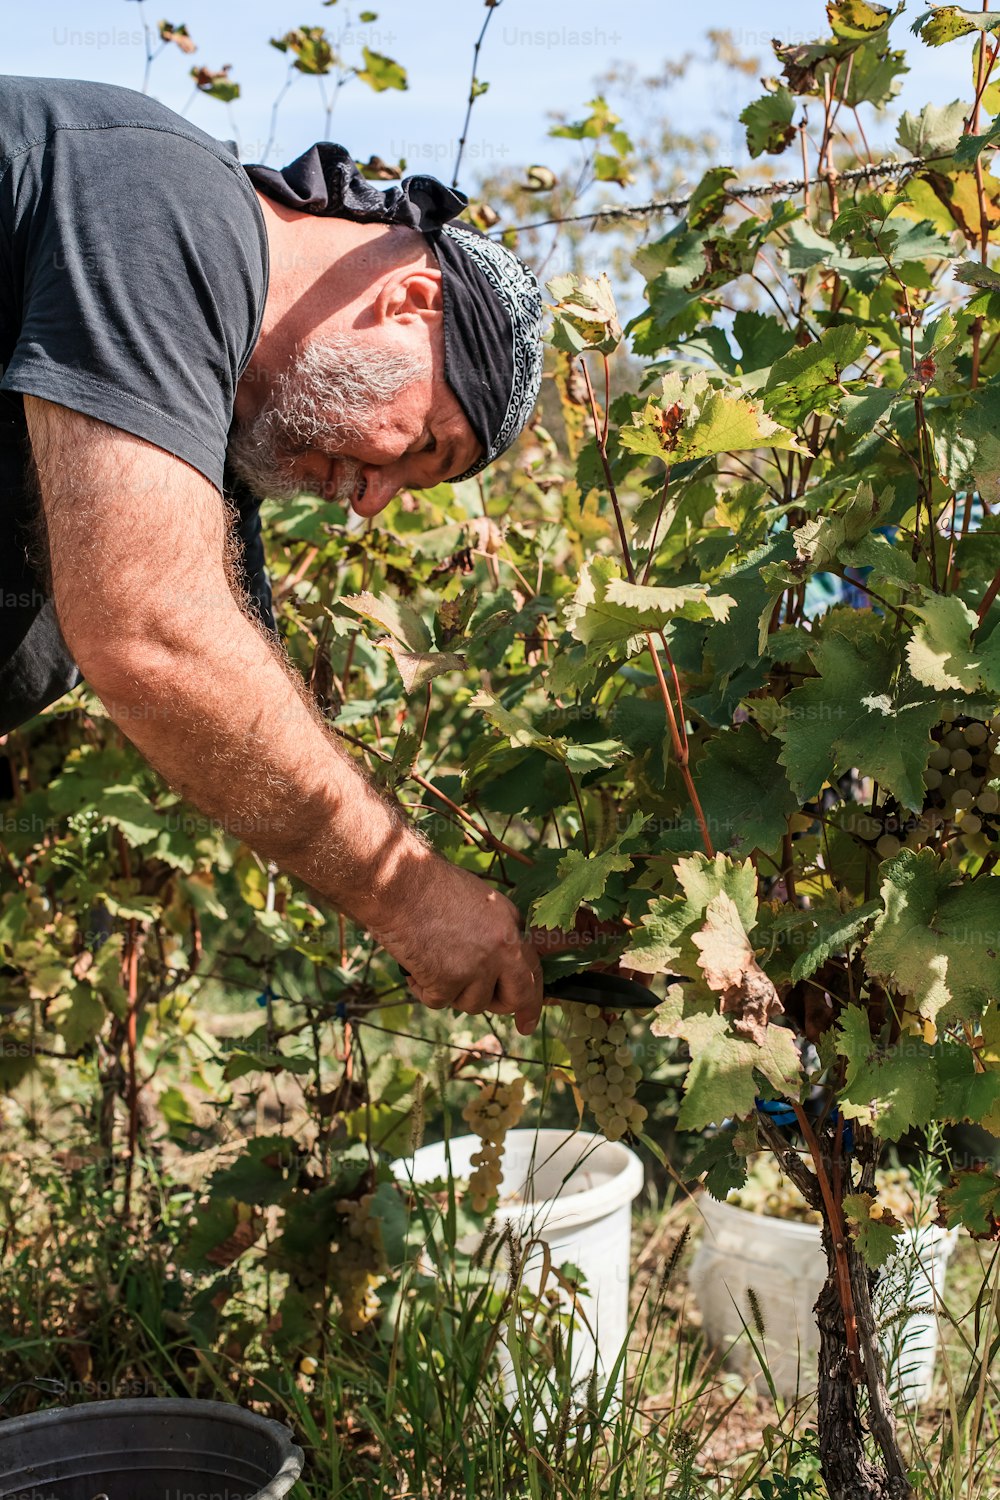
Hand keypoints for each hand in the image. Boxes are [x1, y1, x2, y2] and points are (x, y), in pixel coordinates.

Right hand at [369, 853, 542, 1034]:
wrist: (400, 883)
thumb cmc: (429, 886)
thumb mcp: (479, 903)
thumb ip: (495, 933)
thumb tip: (497, 966)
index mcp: (511, 926)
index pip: (533, 969)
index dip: (532, 998)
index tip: (527, 1021)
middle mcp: (502, 948)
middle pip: (517, 997)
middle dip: (503, 1008)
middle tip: (490, 1009)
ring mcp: (478, 967)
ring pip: (473, 1003)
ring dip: (453, 991)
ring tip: (434, 960)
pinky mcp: (448, 981)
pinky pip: (439, 1001)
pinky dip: (423, 989)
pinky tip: (415, 965)